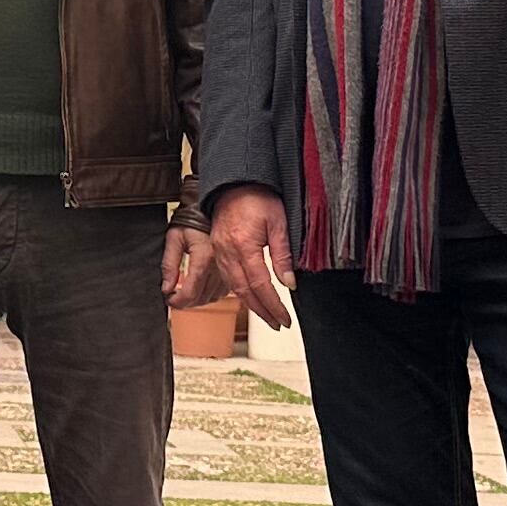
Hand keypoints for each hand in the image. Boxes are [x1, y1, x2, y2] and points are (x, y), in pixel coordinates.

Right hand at [194, 187, 296, 331]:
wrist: (234, 182)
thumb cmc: (257, 196)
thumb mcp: (278, 223)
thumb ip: (283, 255)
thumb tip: (289, 283)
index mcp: (244, 246)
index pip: (260, 285)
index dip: (273, 305)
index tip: (285, 318)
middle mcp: (228, 252)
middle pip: (244, 292)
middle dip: (262, 312)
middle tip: (277, 323)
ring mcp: (220, 252)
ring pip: (233, 287)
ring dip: (250, 305)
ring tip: (266, 315)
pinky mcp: (217, 250)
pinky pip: (226, 277)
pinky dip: (239, 291)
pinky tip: (249, 297)